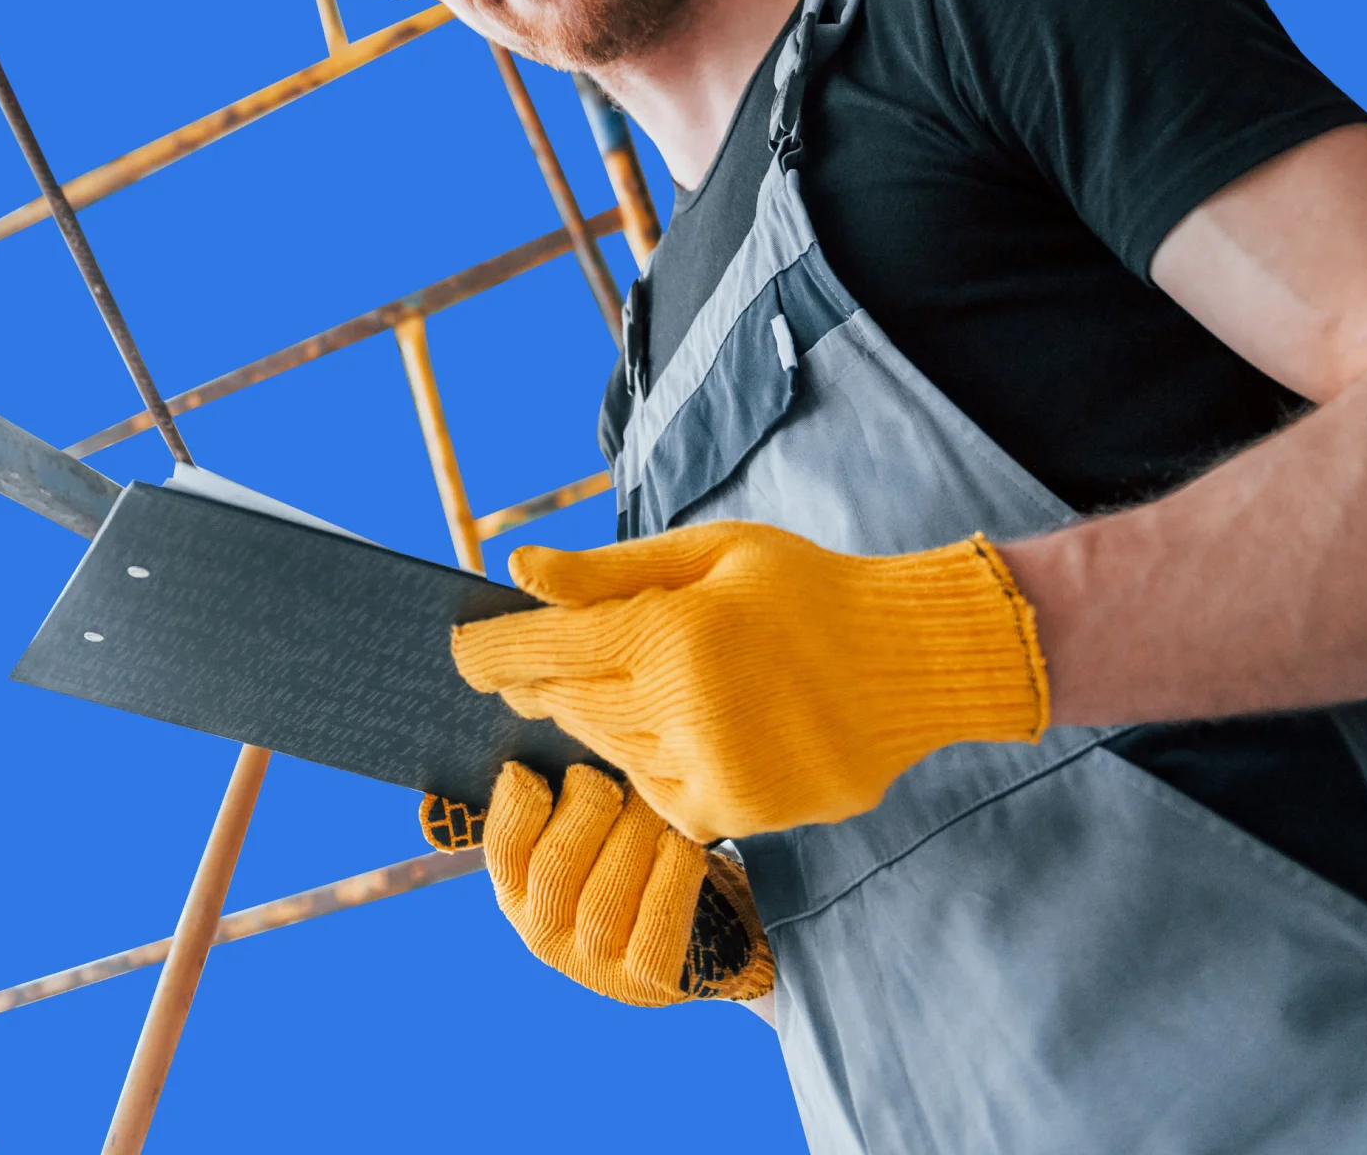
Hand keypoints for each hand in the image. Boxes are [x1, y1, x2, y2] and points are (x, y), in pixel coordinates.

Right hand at [419, 764, 772, 1005]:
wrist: (705, 927)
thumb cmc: (633, 848)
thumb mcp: (587, 820)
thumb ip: (556, 785)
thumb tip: (533, 715)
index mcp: (516, 891)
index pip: (502, 847)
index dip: (521, 800)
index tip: (545, 764)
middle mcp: (544, 936)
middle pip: (559, 862)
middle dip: (593, 802)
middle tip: (619, 771)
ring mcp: (596, 965)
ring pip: (609, 888)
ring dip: (640, 828)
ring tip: (658, 794)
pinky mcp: (648, 980)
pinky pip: (660, 914)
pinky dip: (674, 865)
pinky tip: (685, 837)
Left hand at [451, 520, 1047, 843]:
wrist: (910, 664)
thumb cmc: (806, 588)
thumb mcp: (712, 551)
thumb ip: (610, 570)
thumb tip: (520, 570)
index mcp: (675, 632)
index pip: (548, 648)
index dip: (492, 651)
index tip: (456, 649)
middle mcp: (683, 711)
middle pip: (569, 703)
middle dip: (539, 683)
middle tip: (521, 666)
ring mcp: (708, 772)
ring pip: (607, 751)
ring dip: (594, 718)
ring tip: (622, 682)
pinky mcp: (733, 815)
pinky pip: (653, 793)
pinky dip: (645, 761)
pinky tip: (673, 724)